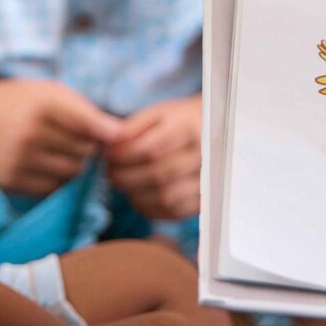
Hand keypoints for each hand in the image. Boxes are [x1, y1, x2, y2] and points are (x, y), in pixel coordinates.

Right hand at [0, 79, 121, 195]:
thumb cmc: (19, 102)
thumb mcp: (47, 92)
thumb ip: (82, 110)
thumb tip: (120, 135)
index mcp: (41, 105)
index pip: (85, 122)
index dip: (107, 130)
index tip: (120, 135)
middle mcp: (29, 133)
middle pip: (85, 151)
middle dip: (90, 146)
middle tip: (85, 139)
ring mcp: (19, 160)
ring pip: (73, 173)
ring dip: (78, 165)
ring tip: (67, 150)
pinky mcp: (12, 181)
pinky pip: (53, 188)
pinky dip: (60, 179)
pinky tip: (50, 163)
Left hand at [106, 95, 202, 220]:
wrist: (218, 132)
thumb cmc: (181, 121)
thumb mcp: (158, 113)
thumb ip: (133, 128)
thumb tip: (109, 146)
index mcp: (192, 129)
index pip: (151, 149)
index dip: (123, 156)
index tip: (108, 155)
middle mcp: (205, 156)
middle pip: (158, 175)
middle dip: (126, 177)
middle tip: (110, 173)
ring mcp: (209, 181)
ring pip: (165, 197)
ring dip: (136, 195)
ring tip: (122, 184)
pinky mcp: (206, 200)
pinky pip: (174, 212)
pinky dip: (150, 208)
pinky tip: (139, 197)